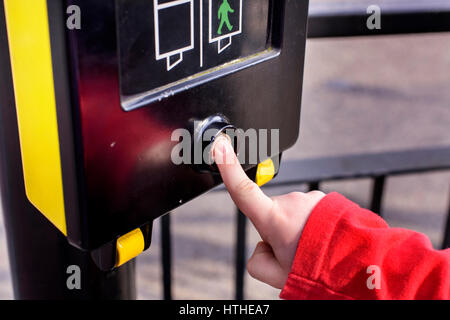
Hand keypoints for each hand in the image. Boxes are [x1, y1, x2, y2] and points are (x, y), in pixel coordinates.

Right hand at [213, 136, 324, 288]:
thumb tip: (262, 249)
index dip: (228, 167)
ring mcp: (309, 199)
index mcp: (274, 220)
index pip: (243, 191)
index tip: (220, 145)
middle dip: (277, 232)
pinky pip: (308, 212)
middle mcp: (291, 203)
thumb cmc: (319, 270)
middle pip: (270, 215)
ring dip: (297, 229)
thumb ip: (257, 262)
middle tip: (295, 252)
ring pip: (291, 214)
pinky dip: (312, 224)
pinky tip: (323, 239)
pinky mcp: (324, 199)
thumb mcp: (277, 276)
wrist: (358, 265)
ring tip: (314, 248)